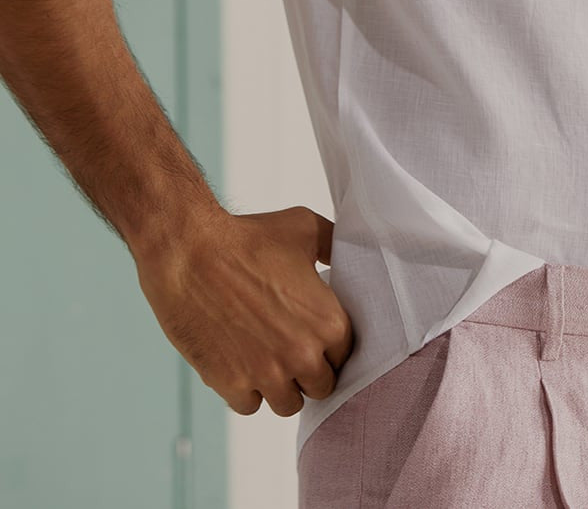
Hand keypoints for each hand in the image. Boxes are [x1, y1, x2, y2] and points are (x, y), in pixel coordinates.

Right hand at [133, 204, 354, 416]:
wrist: (191, 253)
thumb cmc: (248, 238)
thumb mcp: (306, 228)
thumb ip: (335, 245)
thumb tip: (349, 254)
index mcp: (328, 322)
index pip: (346, 356)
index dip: (330, 346)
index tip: (314, 335)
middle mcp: (303, 355)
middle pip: (321, 386)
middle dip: (309, 370)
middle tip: (291, 348)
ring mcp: (267, 374)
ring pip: (288, 404)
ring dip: (280, 386)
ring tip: (267, 358)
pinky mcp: (231, 384)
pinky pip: (249, 406)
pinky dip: (245, 390)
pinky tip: (240, 361)